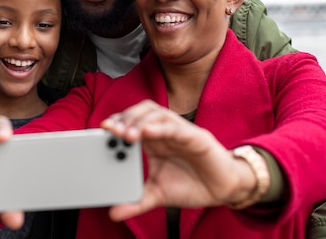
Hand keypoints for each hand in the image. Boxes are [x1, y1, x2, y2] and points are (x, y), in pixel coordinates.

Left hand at [101, 100, 256, 220]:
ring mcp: (180, 132)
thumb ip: (137, 201)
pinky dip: (161, 128)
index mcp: (154, 141)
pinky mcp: (196, 137)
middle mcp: (164, 132)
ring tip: (127, 134)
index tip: (102, 130)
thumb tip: (113, 213)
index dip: (117, 123)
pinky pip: (176, 128)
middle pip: (141, 112)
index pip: (132, 123)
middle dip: (125, 118)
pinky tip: (148, 133)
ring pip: (157, 114)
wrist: (223, 190)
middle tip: (111, 130)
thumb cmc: (192, 185)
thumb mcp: (158, 195)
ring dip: (139, 120)